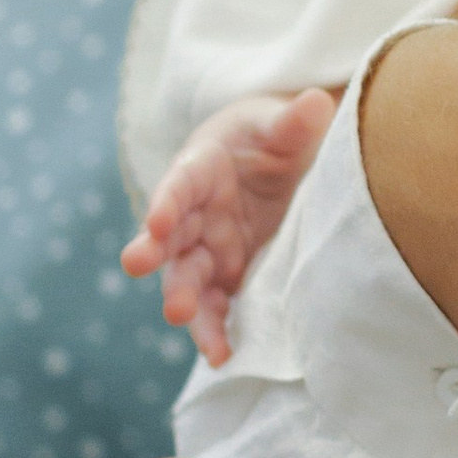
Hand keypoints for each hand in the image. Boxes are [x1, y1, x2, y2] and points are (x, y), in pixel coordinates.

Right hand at [122, 88, 335, 366]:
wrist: (271, 160)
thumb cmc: (267, 135)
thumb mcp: (280, 123)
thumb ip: (294, 120)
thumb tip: (318, 102)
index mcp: (199, 168)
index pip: (179, 184)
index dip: (166, 201)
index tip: (157, 221)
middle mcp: (194, 213)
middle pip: (169, 238)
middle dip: (154, 253)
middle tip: (140, 267)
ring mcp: (207, 248)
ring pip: (188, 280)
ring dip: (188, 304)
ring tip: (193, 330)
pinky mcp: (228, 275)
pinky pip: (216, 305)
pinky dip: (217, 329)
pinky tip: (223, 356)